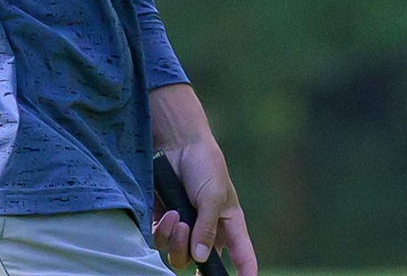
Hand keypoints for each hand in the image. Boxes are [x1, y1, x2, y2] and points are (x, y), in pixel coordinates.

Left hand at [151, 139, 255, 275]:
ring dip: (176, 241)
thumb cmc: (204, 165)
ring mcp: (186, 226)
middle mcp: (207, 230)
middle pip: (199, 262)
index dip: (245, 273)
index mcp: (229, 225)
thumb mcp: (213, 196)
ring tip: (177, 217)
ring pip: (178, 255)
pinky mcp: (165, 219)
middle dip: (191, 254)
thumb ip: (207, 228)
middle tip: (188, 230)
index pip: (242, 256)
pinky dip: (163, 232)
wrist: (176, 143)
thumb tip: (200, 258)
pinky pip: (161, 241)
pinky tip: (168, 213)